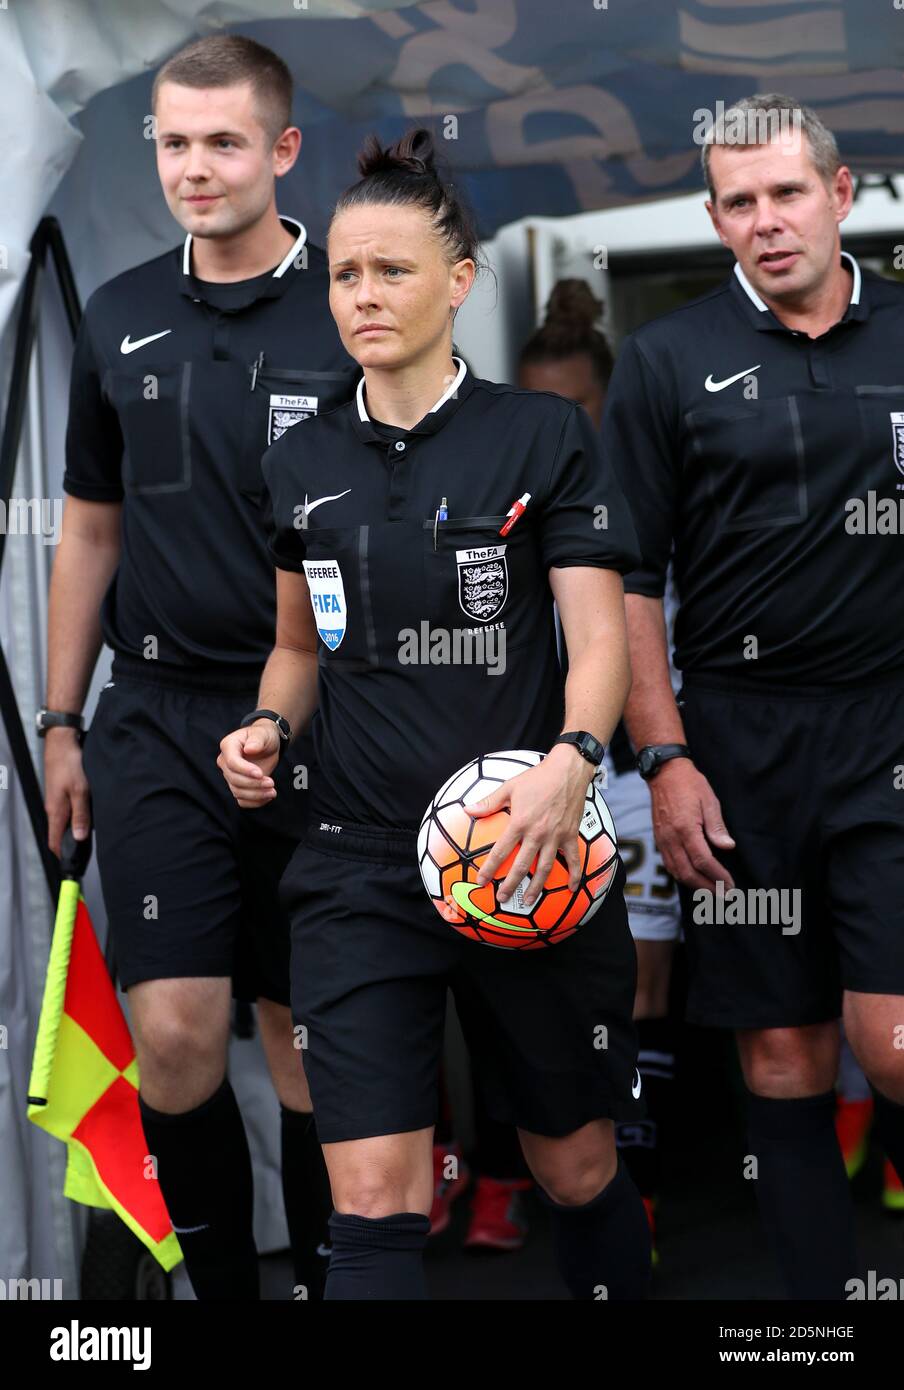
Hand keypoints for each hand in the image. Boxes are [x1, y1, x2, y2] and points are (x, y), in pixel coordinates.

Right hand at [44, 727, 90, 855]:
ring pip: (64, 822)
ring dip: (74, 831)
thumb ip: (80, 815)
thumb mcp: (80, 791)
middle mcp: (54, 808)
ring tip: (88, 839)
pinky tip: (87, 818)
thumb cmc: (70, 764)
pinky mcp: (61, 792)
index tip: (72, 865)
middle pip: (59, 833)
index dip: (62, 855)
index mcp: (56, 811)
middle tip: (85, 855)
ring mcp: (56, 800)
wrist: (62, 742)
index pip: (54, 841)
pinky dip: (75, 818)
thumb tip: (78, 838)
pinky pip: (67, 811)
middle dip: (70, 845)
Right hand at [217, 721, 280, 807]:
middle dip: (253, 784)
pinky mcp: (238, 786)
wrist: (267, 745)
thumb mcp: (263, 733)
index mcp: (228, 746)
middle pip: (234, 779)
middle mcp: (225, 762)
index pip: (232, 762)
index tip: (260, 773)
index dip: (245, 770)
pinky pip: (242, 800)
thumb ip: (257, 740)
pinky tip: (267, 796)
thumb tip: (249, 749)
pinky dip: (255, 802)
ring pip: (237, 792)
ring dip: (256, 795)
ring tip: (272, 791)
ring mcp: (230, 776)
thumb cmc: (263, 736)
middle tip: (271, 783)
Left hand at [467, 745, 589, 906]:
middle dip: (510, 885)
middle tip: (502, 899)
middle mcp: (537, 834)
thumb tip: (468, 810)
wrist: (567, 771)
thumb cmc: (536, 778)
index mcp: (519, 823)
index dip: (490, 868)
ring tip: (528, 901)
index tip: (482, 881)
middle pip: (522, 866)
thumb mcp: (509, 787)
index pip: (501, 851)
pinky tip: (571, 888)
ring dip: (536, 887)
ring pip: (545, 868)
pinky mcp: (570, 835)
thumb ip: (488, 802)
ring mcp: (555, 836)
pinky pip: (573, 859)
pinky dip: (574, 875)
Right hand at [648, 758, 734, 890]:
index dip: (718, 876)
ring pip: (677, 872)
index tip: (730, 884)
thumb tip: (728, 847)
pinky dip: (682, 876)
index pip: (704, 861)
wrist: (664, 773)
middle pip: (688, 872)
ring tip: (711, 892)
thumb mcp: (709, 801)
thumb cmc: (689, 784)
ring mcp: (663, 840)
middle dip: (707, 887)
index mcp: (686, 828)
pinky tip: (694, 878)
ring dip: (695, 885)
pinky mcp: (659, 839)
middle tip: (724, 896)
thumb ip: (717, 827)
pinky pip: (669, 864)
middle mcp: (671, 838)